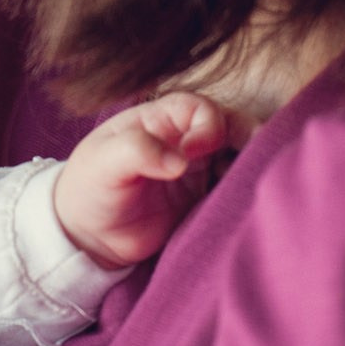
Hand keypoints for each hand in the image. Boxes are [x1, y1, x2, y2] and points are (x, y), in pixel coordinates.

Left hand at [52, 91, 250, 268]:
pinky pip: (235, 192)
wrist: (89, 236)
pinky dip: (246, 195)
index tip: (193, 155)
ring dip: (252, 168)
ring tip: (255, 187)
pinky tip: (246, 208)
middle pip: (232, 128)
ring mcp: (199, 172)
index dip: (208, 126)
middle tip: (255, 165)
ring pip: (240, 159)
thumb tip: (180, 161)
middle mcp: (185, 141)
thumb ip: (137, 150)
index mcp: (161, 120)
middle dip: (249, 141)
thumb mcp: (103, 163)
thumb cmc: (89, 188)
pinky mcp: (205, 202)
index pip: (202, 108)